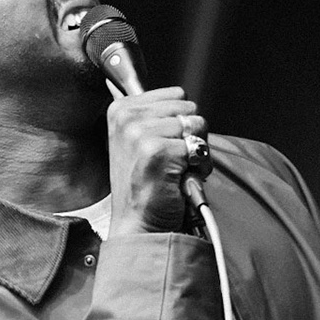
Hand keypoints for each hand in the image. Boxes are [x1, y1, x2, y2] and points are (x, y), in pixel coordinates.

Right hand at [106, 87, 207, 235]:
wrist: (139, 224)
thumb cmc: (145, 188)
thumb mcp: (139, 141)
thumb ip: (157, 116)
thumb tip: (183, 102)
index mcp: (121, 109)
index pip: (176, 94)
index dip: (181, 122)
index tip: (166, 144)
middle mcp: (127, 117)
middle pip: (189, 108)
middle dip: (191, 135)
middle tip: (175, 160)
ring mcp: (140, 133)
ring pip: (197, 125)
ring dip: (196, 151)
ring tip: (177, 170)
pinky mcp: (157, 151)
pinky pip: (198, 148)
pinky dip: (198, 167)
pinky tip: (180, 180)